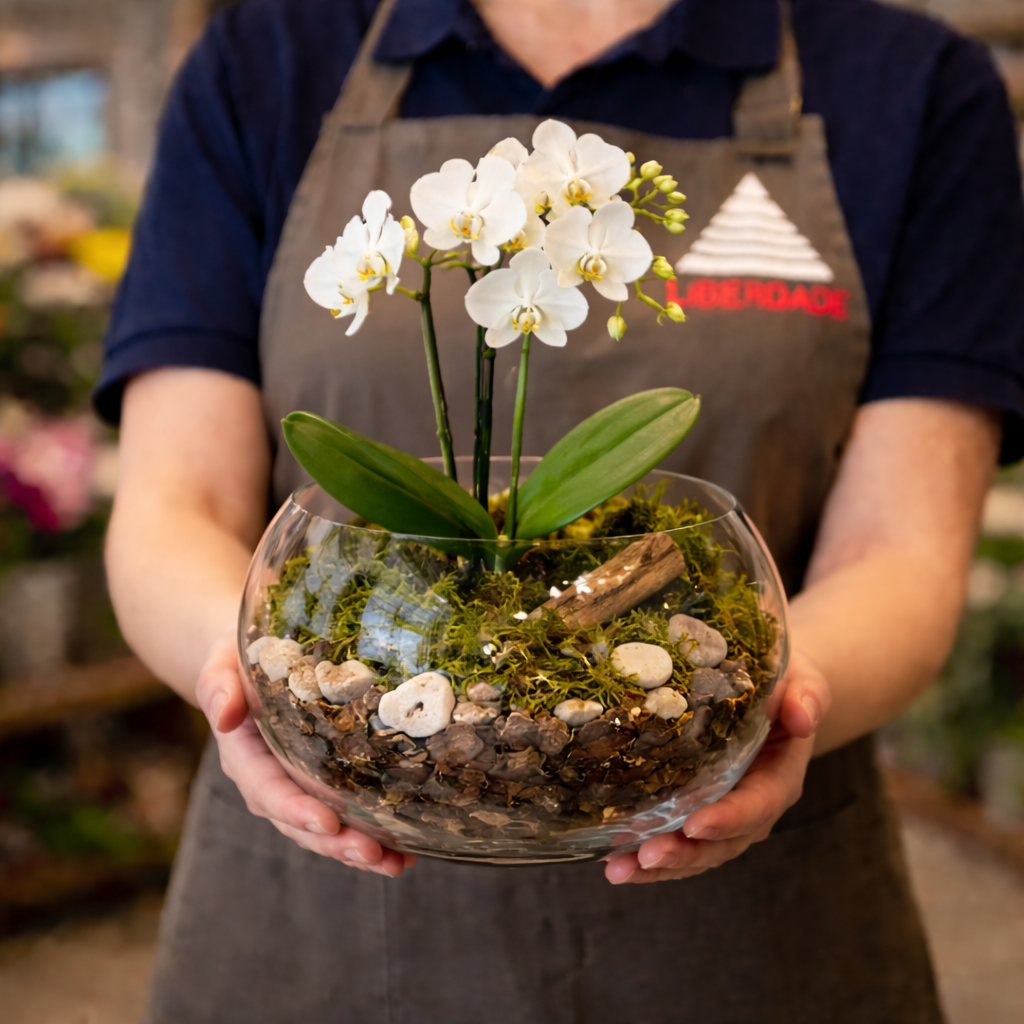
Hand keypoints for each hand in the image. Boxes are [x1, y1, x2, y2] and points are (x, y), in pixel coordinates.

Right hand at [195, 635, 414, 876]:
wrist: (254, 657)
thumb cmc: (240, 656)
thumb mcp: (222, 664)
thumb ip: (219, 687)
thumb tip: (225, 714)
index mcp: (245, 756)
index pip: (268, 791)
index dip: (296, 811)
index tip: (328, 823)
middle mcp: (271, 781)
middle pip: (300, 824)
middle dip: (336, 843)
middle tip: (373, 854)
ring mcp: (298, 786)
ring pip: (326, 830)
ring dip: (358, 850)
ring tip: (396, 863)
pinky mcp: (323, 783)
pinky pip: (345, 816)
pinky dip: (374, 835)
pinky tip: (406, 852)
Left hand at [604, 649, 830, 883]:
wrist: (768, 687)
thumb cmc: (783, 682)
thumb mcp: (800, 680)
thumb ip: (807, 696)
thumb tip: (803, 718)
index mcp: (779, 776)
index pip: (758, 806)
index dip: (728, 819)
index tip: (695, 826)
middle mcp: (751, 804)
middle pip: (722, 843)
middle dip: (684, 853)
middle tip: (645, 855)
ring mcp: (722, 811)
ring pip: (695, 850)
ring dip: (659, 865)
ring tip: (619, 869)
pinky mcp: (696, 808)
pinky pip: (675, 838)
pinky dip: (645, 855)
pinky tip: (612, 860)